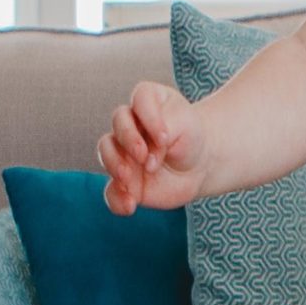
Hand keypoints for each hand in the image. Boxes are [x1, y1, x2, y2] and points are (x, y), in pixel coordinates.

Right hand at [96, 81, 209, 213]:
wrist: (199, 165)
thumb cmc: (190, 138)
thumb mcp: (187, 127)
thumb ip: (163, 135)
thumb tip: (144, 163)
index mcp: (148, 101)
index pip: (141, 98)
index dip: (150, 117)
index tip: (165, 137)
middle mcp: (131, 123)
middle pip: (118, 123)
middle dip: (129, 140)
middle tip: (145, 158)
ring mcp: (123, 151)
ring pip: (106, 151)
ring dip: (114, 165)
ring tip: (129, 180)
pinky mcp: (124, 179)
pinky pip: (111, 190)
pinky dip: (117, 198)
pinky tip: (130, 206)